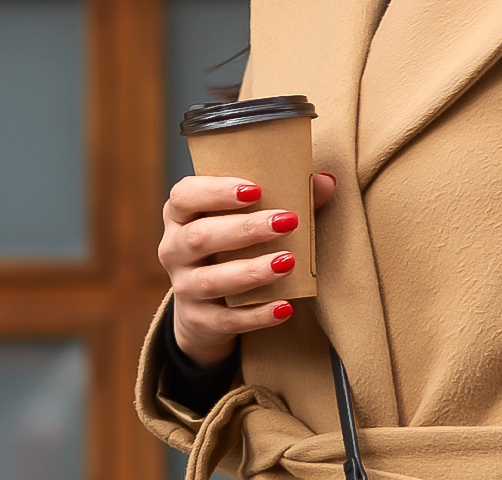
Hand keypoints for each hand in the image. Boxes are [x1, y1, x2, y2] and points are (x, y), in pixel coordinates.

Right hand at [158, 172, 336, 367]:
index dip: (215, 191)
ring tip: (289, 262)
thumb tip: (327, 181)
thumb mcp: (248, 216)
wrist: (208, 303)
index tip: (255, 189)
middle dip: (245, 229)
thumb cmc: (235, 242)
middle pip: (199, 237)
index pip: (184, 196)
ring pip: (211, 280)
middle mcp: (174, 249)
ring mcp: (184, 287)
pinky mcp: (199, 320)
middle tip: (288, 222)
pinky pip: (226, 320)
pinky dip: (256, 315)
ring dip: (252, 271)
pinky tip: (284, 307)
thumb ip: (287, 195)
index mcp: (182, 214)